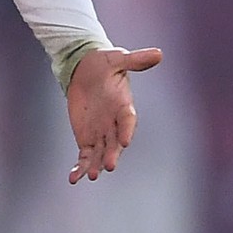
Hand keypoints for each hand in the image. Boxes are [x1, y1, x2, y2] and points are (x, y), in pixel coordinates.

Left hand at [62, 44, 161, 182]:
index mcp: (124, 106)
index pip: (128, 120)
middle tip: (108, 166)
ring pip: (100, 152)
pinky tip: (73, 178)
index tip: (124, 141)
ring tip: (91, 176)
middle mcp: (115, 123)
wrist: (87, 71)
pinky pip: (84, 155)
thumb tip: (159, 54)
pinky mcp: (86, 138)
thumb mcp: (117, 59)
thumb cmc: (104, 64)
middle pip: (115, 142)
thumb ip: (135, 60)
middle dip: (111, 154)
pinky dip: (80, 167)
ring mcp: (101, 133)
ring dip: (95, 164)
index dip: (126, 130)